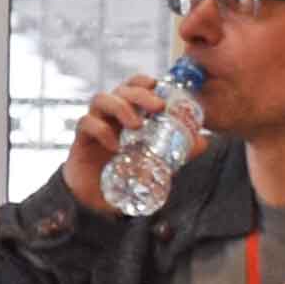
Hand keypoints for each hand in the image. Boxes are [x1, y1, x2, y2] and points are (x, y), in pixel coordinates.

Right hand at [61, 73, 185, 215]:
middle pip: (120, 89)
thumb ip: (176, 152)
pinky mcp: (80, 140)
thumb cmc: (125, 175)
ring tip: (136, 125)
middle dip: (139, 94)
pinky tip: (115, 147)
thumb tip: (204, 142)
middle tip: (157, 107)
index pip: (133, 87)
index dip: (144, 82)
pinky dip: (101, 131)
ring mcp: (94, 125)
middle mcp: (109, 116)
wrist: (96, 201)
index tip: (159, 87)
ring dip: (120, 107)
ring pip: (100, 99)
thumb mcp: (157, 163)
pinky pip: (86, 124)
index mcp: (127, 114)